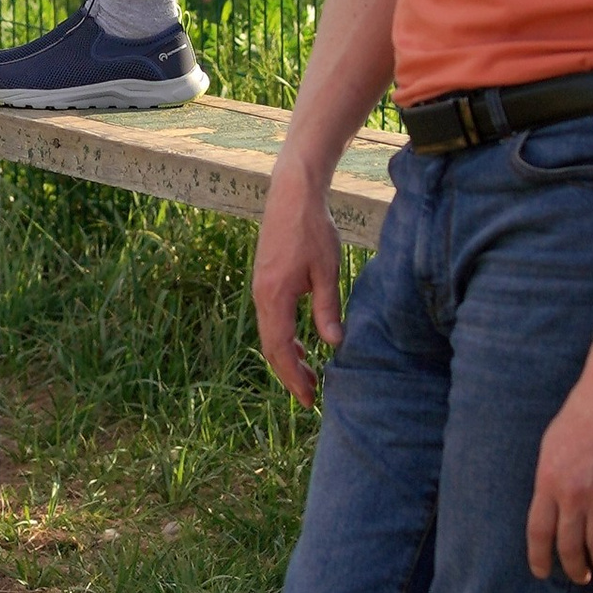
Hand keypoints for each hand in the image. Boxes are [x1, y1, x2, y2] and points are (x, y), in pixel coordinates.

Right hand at [254, 161, 346, 404]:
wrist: (292, 194)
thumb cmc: (312, 229)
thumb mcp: (327, 270)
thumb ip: (327, 308)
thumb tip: (332, 344)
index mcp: (275, 296)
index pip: (280, 348)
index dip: (293, 376)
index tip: (309, 398)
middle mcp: (261, 296)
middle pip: (271, 346)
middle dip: (290, 374)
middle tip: (310, 397)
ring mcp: (260, 288)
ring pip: (270, 333)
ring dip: (287, 356)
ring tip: (308, 374)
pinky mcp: (265, 280)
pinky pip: (271, 318)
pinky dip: (283, 337)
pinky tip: (299, 343)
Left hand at [529, 349, 592, 585]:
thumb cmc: (581, 412)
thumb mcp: (550, 444)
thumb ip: (549, 478)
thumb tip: (551, 503)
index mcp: (547, 482)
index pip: (538, 533)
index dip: (539, 558)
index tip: (543, 573)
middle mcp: (572, 495)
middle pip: (569, 547)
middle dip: (574, 569)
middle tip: (581, 577)